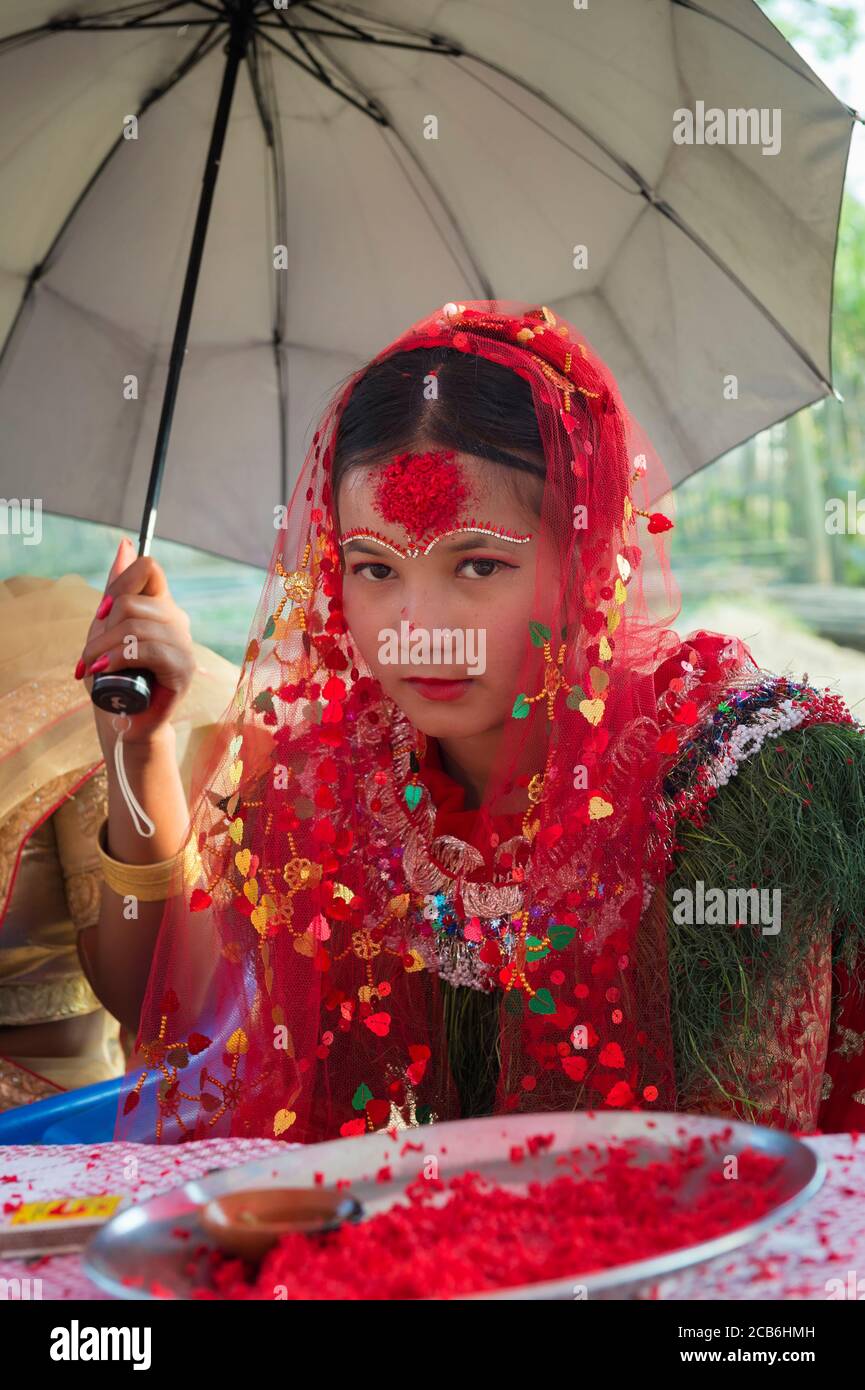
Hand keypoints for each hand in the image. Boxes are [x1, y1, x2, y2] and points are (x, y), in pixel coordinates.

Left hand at [77, 536, 196, 744]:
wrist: (124, 717)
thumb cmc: (115, 674)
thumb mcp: (107, 626)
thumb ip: (118, 587)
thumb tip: (124, 545)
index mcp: (161, 605)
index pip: (148, 568)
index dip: (119, 585)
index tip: (102, 614)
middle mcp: (177, 620)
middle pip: (134, 600)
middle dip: (102, 628)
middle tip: (88, 656)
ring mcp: (184, 644)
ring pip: (137, 626)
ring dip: (104, 648)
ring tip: (92, 668)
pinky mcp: (183, 668)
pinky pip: (150, 649)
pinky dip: (121, 658)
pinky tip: (107, 671)